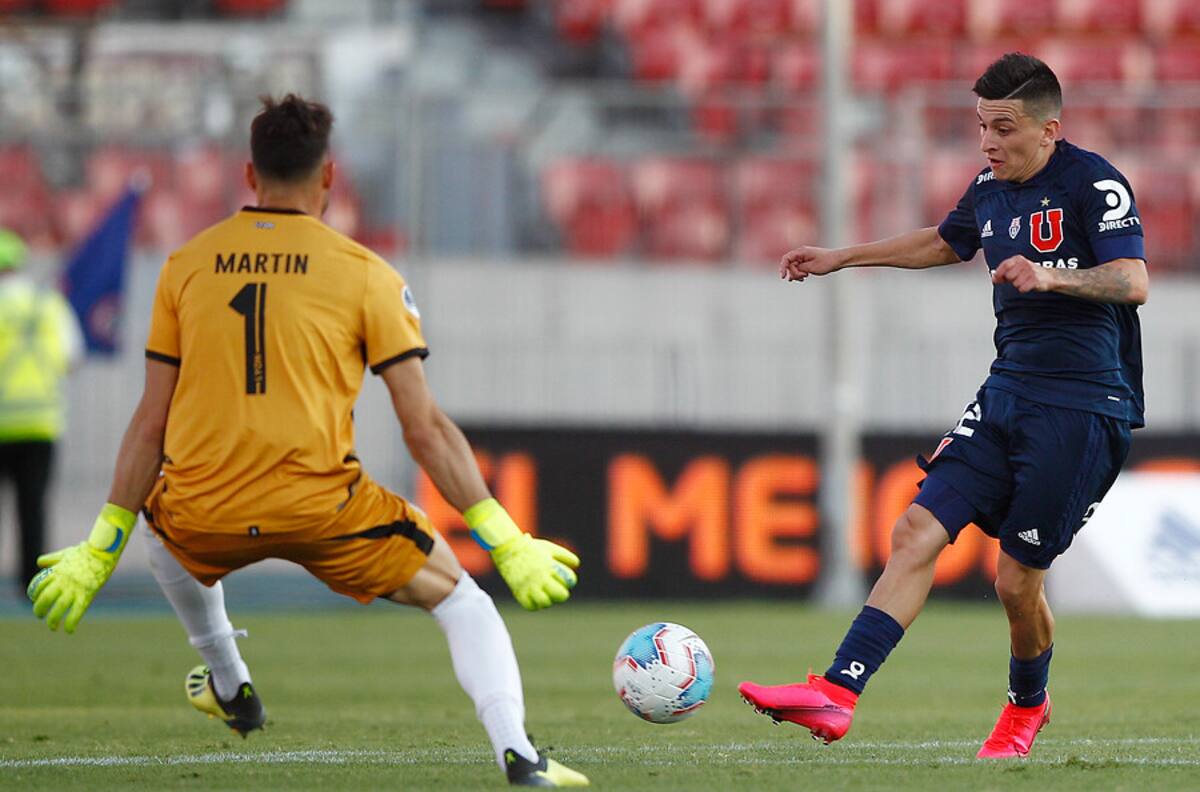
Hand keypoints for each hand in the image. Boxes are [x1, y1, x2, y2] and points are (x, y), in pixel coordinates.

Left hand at [28, 504, 134, 632]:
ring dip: (52, 620)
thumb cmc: (86, 551)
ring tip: (52, 627)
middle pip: (44, 599)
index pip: (38, 585)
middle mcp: (63, 581)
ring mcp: (74, 589)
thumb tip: (40, 562)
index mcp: (57, 571)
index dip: (33, 593)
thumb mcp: (66, 553)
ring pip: (58, 608)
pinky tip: (69, 630)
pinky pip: (76, 612)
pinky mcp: (87, 594)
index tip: (34, 599)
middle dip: (39, 609)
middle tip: (40, 615)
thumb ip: (52, 558)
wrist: (103, 551)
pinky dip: (71, 623)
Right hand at [490, 533, 579, 610]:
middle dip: (562, 595)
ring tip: (546, 595)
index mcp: (549, 566)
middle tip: (560, 592)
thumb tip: (576, 564)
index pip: (568, 580)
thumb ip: (565, 556)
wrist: (507, 549)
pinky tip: (535, 598)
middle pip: (559, 595)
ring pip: (545, 603)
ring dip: (548, 600)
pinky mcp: (519, 592)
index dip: (570, 582)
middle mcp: (540, 578)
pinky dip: (535, 605)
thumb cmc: (530, 547)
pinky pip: (531, 606)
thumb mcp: (549, 548)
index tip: (568, 582)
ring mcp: (529, 586)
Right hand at [779, 246, 842, 281]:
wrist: (838, 260)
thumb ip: (799, 269)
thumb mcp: (811, 268)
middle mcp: (801, 253)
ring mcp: (804, 257)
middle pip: (790, 265)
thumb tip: (791, 271)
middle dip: (794, 273)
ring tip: (804, 278)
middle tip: (803, 277)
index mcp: (801, 252)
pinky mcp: (807, 262)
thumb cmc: (827, 262)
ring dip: (797, 274)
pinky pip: (799, 268)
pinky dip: (800, 273)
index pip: (786, 259)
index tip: (783, 277)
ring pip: (794, 267)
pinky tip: (803, 278)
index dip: (782, 268)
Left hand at [991, 255, 1055, 292]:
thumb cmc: (1030, 273)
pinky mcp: (1035, 280)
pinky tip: (1029, 286)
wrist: (1049, 276)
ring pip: (1015, 283)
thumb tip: (994, 278)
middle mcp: (1024, 263)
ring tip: (1025, 281)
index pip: (1005, 265)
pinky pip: (1022, 289)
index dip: (998, 273)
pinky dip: (1024, 289)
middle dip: (1011, 280)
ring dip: (1018, 285)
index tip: (996, 280)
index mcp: (1018, 259)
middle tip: (1018, 279)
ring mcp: (1030, 271)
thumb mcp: (1016, 270)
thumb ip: (1004, 273)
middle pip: (1009, 276)